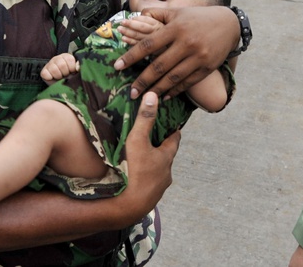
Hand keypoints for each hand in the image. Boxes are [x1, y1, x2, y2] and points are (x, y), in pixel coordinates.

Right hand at [40, 53, 79, 82]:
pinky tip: (53, 78)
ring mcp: (49, 64)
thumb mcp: (78, 72)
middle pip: (61, 64)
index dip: (72, 68)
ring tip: (60, 78)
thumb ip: (80, 67)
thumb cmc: (71, 78)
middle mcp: (57, 59)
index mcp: (66, 57)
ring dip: (58, 76)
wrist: (62, 87)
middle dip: (65, 73)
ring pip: (53, 69)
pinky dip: (50, 78)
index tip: (72, 72)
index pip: (69, 59)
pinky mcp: (43, 72)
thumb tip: (77, 68)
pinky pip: (45, 74)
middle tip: (66, 76)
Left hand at [114, 6, 238, 99]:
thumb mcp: (178, 12)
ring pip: (173, 78)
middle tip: (130, 92)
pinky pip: (187, 82)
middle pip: (159, 66)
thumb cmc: (198, 18)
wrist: (229, 25)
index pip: (148, 44)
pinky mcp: (207, 67)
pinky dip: (175, 91)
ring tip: (145, 98)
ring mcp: (198, 57)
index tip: (117, 67)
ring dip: (157, 90)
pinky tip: (164, 96)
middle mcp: (186, 43)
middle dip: (142, 81)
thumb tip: (136, 17)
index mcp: (175, 28)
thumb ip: (156, 15)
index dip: (131, 56)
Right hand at [116, 92, 178, 220]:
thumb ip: (144, 119)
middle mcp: (166, 173)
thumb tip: (152, 95)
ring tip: (141, 161)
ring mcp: (158, 189)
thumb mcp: (137, 140)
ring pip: (158, 173)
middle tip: (153, 141)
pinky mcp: (148, 200)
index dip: (173, 132)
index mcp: (166, 157)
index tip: (172, 126)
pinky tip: (134, 179)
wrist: (127, 206)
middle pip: (166, 157)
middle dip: (161, 150)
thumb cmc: (134, 170)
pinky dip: (143, 181)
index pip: (175, 140)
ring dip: (152, 167)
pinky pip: (148, 186)